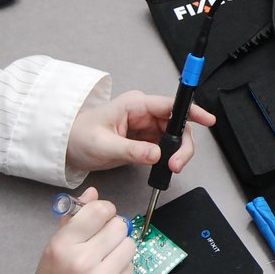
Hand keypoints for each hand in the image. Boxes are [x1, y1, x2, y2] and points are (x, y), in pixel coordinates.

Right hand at [22, 187, 134, 273]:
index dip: (105, 211)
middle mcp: (83, 260)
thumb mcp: (53, 251)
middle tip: (103, 243)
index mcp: (63, 246)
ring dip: (120, 250)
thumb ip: (73, 220)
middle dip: (114, 231)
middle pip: (119, 225)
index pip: (99, 210)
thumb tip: (93, 193)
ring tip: (104, 262)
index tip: (102, 219)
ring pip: (129, 244)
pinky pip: (131, 266)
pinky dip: (122, 270)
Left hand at [66, 91, 216, 172]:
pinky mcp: (145, 140)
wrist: (67, 146)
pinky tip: (164, 167)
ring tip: (172, 168)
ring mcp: (146, 127)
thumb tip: (156, 154)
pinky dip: (170, 158)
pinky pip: (166, 147)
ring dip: (178, 153)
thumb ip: (131, 150)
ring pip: (175, 137)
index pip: (170, 105)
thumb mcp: (103, 145)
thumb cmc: (79, 137)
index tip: (207, 119)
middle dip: (183, 144)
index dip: (191, 111)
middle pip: (177, 124)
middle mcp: (144, 113)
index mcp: (135, 105)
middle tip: (178, 164)